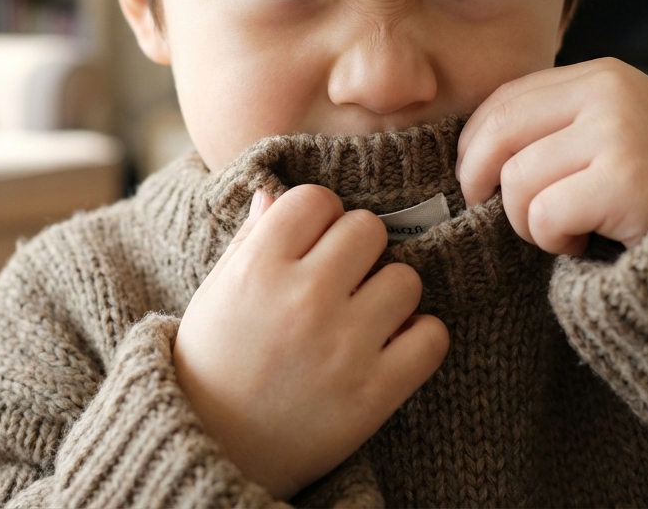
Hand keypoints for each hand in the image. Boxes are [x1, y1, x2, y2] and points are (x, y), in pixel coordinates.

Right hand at [174, 185, 449, 498]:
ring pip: (406, 278)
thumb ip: (249, 240)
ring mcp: (342, 346)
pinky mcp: (374, 392)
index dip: (318, 218)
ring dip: (389, 294)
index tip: (312, 244)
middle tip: (342, 280)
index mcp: (257, 269)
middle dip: (357, 250)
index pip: (316, 199)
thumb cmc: (214, 364)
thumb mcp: (215, 294)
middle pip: (368, 229)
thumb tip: (275, 194)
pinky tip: (390, 348)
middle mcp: (302, 299)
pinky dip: (419, 340)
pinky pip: (433, 336)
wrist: (216, 452)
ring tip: (364, 316)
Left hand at [456, 58, 647, 255]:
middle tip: (490, 210)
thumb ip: (559, 125)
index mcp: (602, 76)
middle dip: (479, 179)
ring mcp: (618, 133)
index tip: (476, 181)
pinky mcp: (625, 180)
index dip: (474, 144)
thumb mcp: (616, 133)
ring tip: (568, 229)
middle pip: (498, 131)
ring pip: (516, 180)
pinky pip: (543, 216)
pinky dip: (553, 241)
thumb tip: (473, 149)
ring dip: (527, 221)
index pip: (505, 98)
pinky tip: (586, 243)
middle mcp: (609, 93)